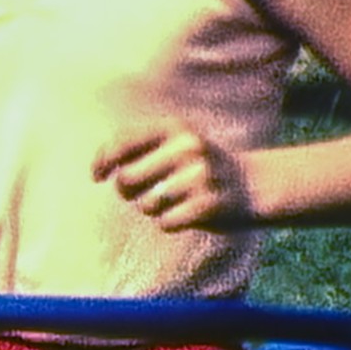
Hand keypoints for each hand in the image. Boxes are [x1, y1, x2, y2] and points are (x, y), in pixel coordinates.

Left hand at [94, 125, 252, 230]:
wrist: (253, 184)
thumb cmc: (199, 166)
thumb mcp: (174, 142)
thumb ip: (137, 147)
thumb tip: (97, 168)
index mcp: (174, 127)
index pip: (121, 143)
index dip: (102, 162)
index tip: (97, 175)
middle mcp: (187, 147)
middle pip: (126, 180)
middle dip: (127, 192)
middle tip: (145, 192)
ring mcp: (201, 175)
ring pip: (146, 205)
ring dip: (153, 209)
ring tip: (174, 201)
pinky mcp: (210, 204)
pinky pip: (166, 223)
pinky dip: (170, 223)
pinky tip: (186, 214)